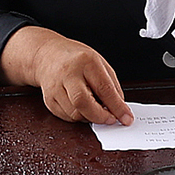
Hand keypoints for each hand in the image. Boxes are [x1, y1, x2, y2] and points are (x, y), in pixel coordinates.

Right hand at [0, 27, 132, 125]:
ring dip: (90, 117)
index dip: (117, 107)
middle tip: (111, 119)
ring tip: (95, 108)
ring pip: (75, 114)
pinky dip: (79, 117)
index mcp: (86, 61)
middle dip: (100, 117)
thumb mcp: (99, 63)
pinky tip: (82, 107)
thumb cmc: (76, 58)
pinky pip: (67, 117)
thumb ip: (111, 85)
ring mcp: (55, 88)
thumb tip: (119, 108)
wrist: (47, 55)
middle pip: (83, 103)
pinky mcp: (49, 100)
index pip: (104, 88)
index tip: (126, 118)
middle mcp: (68, 74)